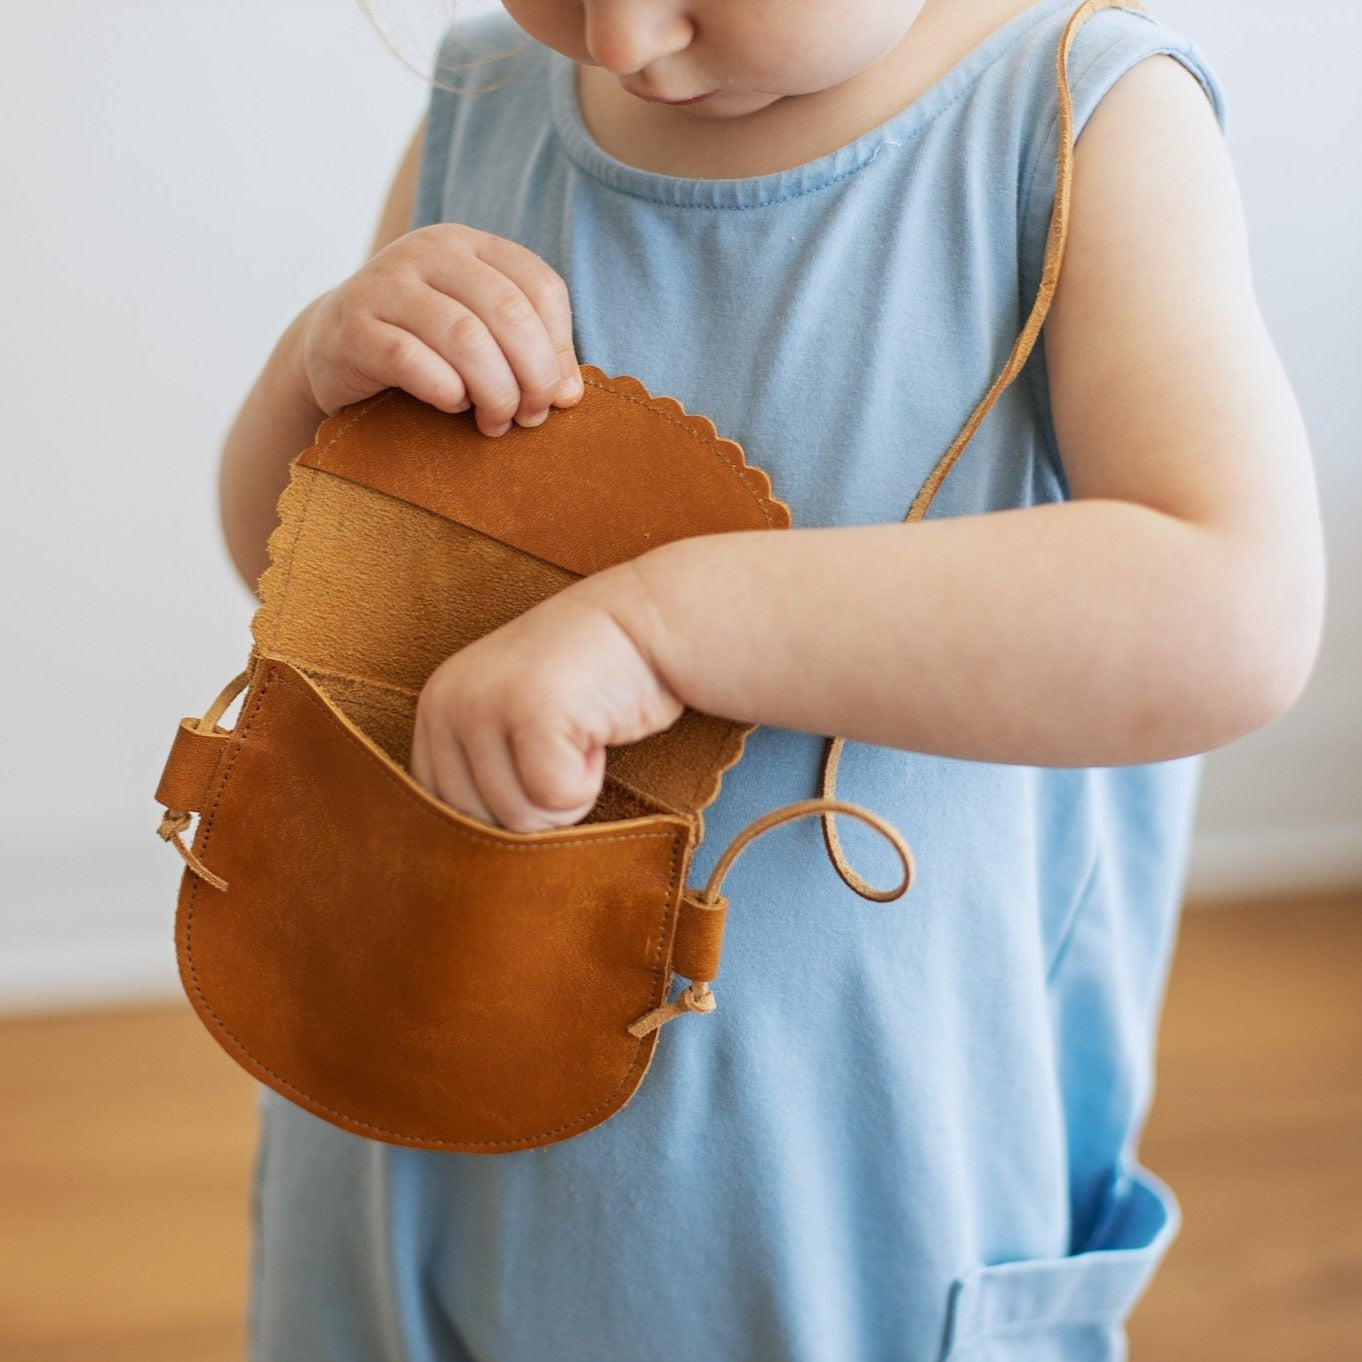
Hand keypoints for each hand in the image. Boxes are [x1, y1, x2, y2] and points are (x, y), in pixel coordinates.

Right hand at [299, 223, 583, 436]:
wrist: (331, 347)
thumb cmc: (423, 346)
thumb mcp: (480, 334)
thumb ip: (529, 351)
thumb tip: (570, 395)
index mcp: (469, 246)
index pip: (541, 285)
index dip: (560, 347)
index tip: (559, 394)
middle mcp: (427, 252)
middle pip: (509, 312)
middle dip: (533, 376)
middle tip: (530, 417)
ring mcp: (385, 284)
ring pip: (465, 338)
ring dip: (495, 393)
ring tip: (495, 422)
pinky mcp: (352, 327)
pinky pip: (412, 361)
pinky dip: (445, 394)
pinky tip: (451, 407)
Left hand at [409, 569, 684, 832]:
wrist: (648, 624)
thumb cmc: (590, 688)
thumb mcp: (512, 730)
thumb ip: (482, 778)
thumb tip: (471, 878)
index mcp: (434, 712)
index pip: (443, 817)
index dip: (502, 814)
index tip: (538, 764)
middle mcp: (446, 704)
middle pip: (481, 827)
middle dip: (537, 805)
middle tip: (564, 746)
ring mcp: (483, 704)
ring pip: (520, 818)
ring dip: (567, 790)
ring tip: (579, 732)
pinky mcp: (529, 708)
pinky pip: (556, 797)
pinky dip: (588, 779)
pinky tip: (593, 729)